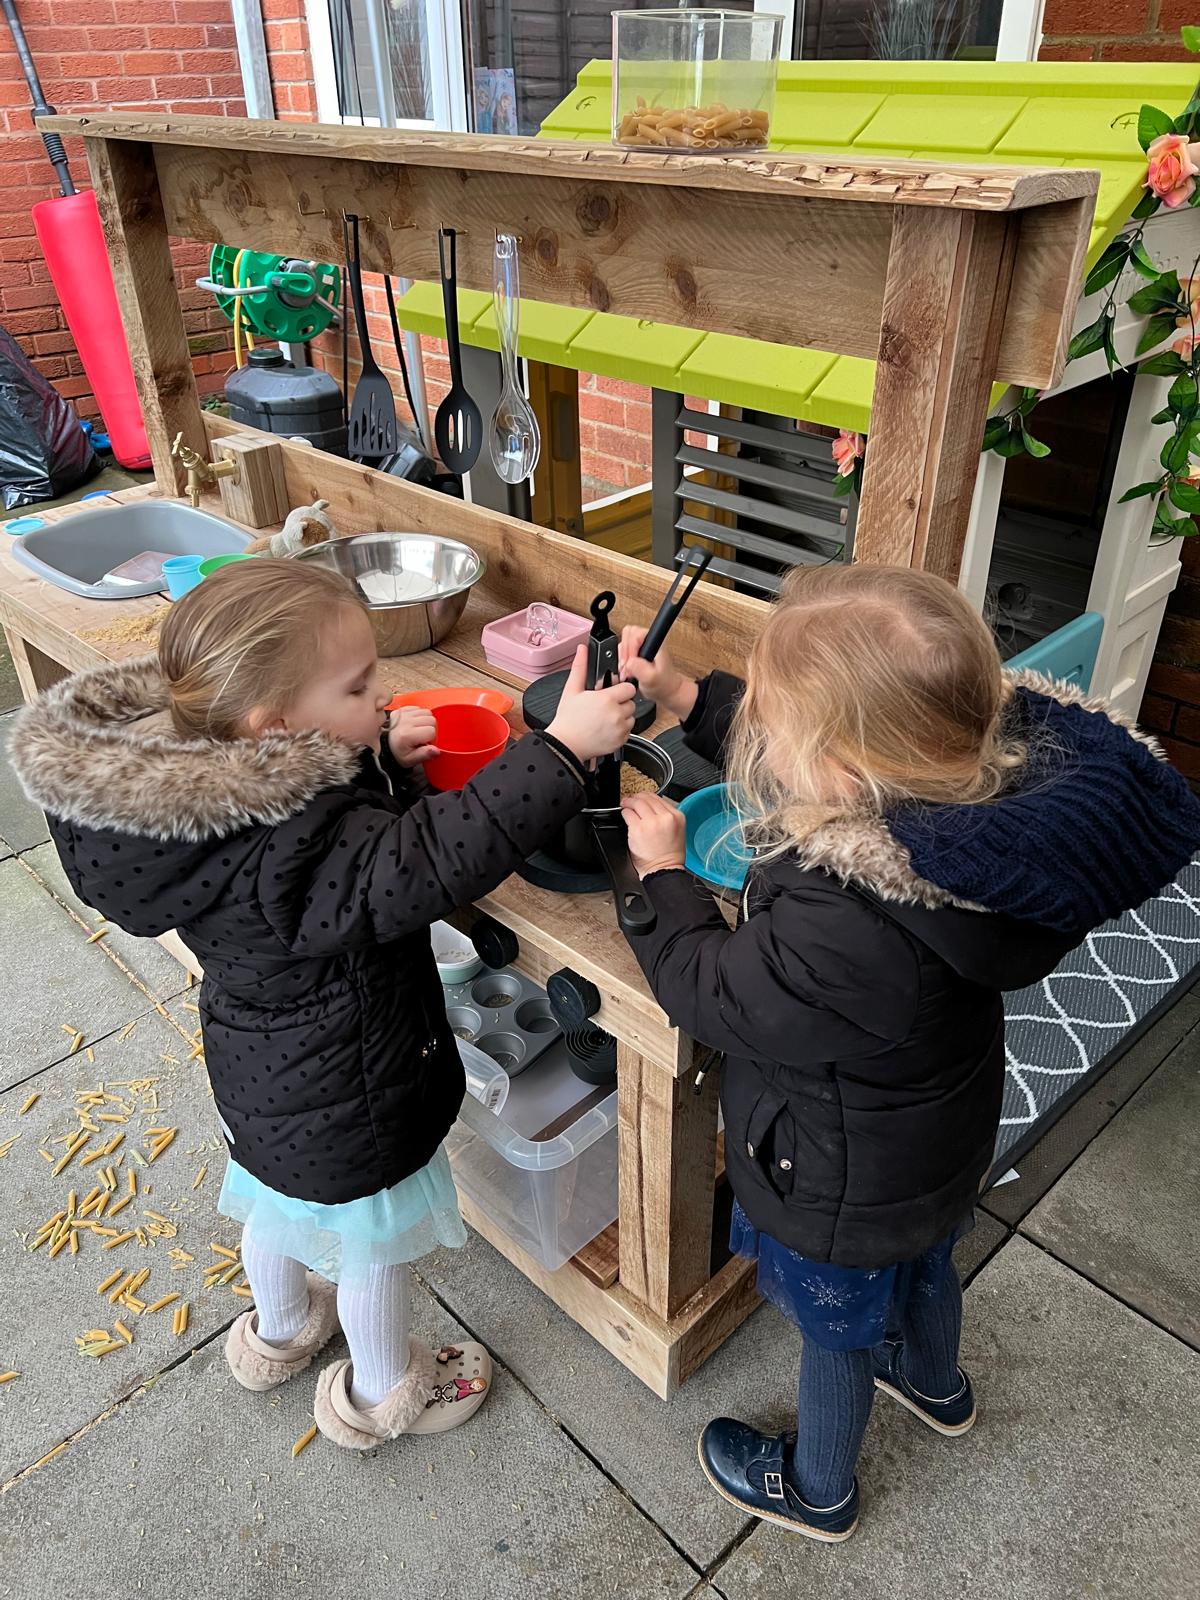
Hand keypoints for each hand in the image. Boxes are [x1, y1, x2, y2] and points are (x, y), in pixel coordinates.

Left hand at [387, 706, 438, 767]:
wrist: (386, 746)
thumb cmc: (398, 753)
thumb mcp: (411, 760)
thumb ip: (424, 755)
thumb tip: (436, 750)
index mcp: (407, 735)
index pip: (431, 731)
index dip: (432, 739)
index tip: (426, 744)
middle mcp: (405, 722)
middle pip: (431, 719)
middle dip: (431, 729)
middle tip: (423, 737)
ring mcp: (402, 714)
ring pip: (427, 712)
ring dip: (426, 721)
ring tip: (419, 730)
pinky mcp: (401, 710)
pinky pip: (418, 708)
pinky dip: (420, 716)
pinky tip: (415, 724)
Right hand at [546, 645, 636, 762]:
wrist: (565, 744)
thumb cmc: (567, 719)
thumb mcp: (572, 690)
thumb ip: (580, 667)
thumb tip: (582, 651)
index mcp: (607, 698)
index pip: (629, 687)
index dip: (620, 689)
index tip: (612, 693)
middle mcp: (616, 713)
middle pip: (631, 702)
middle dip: (621, 703)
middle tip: (605, 707)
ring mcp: (620, 728)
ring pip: (631, 717)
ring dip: (622, 717)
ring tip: (605, 719)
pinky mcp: (621, 740)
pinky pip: (628, 731)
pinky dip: (620, 730)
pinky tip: (606, 729)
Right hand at [618, 626, 697, 721]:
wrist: (665, 690)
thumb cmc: (663, 684)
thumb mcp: (651, 678)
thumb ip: (639, 667)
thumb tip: (628, 661)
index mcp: (655, 641)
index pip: (634, 633)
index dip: (629, 649)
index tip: (630, 663)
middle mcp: (649, 640)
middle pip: (627, 634)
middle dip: (624, 651)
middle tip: (627, 666)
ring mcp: (642, 645)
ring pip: (624, 642)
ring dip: (622, 657)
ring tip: (627, 671)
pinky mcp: (636, 652)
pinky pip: (623, 651)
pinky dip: (622, 661)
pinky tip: (627, 671)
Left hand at [621, 793, 686, 877]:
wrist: (664, 869)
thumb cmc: (669, 855)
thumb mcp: (677, 830)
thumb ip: (666, 816)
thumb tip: (651, 806)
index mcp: (676, 816)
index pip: (658, 798)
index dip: (647, 796)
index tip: (641, 798)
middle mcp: (665, 817)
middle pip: (646, 798)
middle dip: (636, 797)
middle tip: (631, 800)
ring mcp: (651, 822)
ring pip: (636, 803)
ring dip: (629, 802)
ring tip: (625, 805)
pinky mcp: (637, 829)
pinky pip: (628, 813)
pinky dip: (624, 812)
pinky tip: (625, 814)